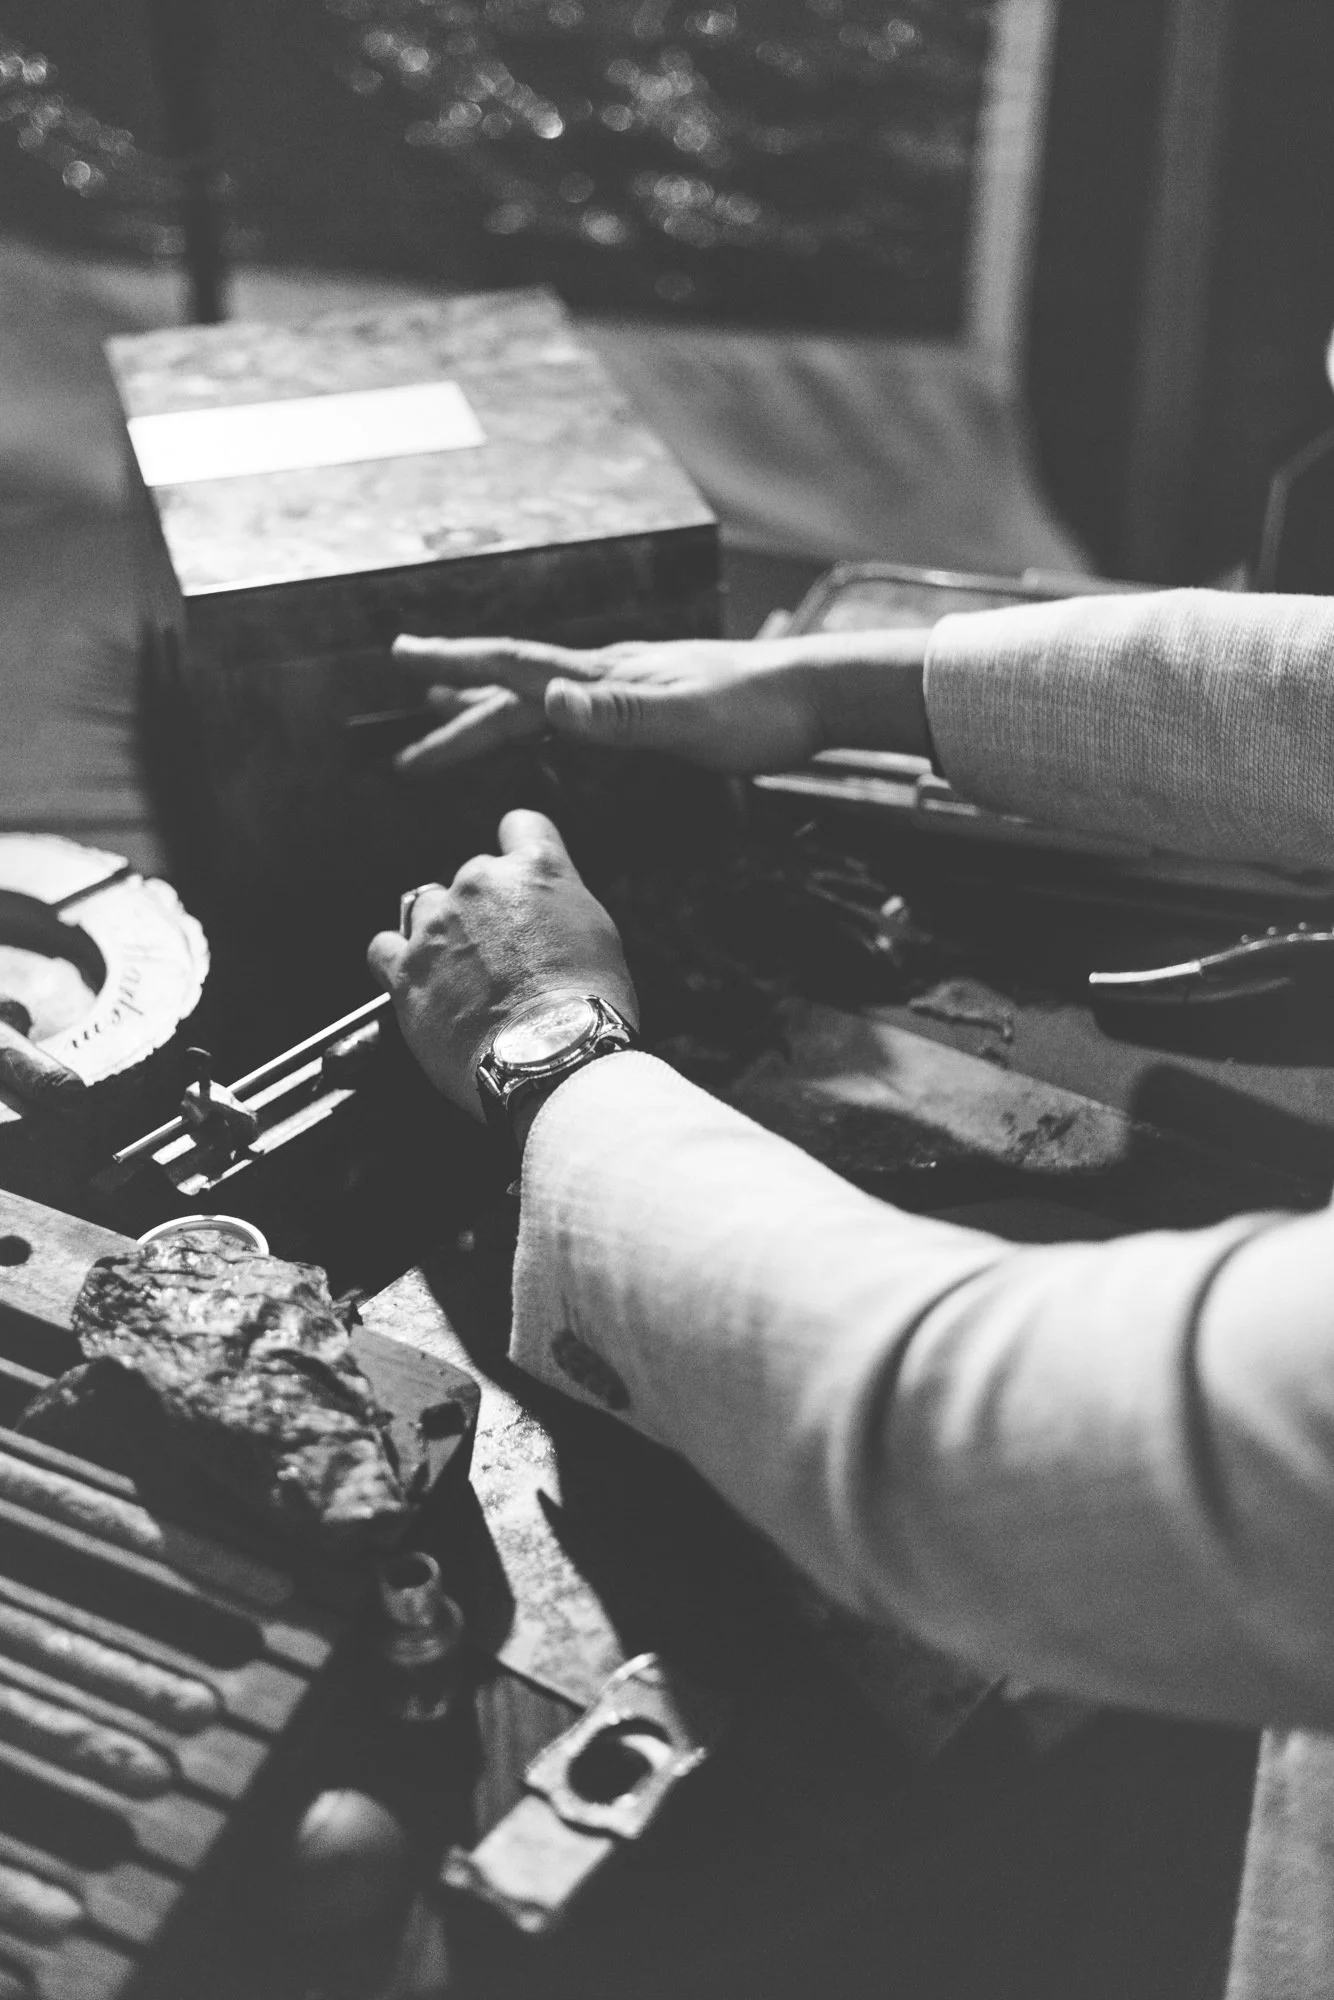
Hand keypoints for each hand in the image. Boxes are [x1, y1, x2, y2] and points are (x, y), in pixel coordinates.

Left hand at [367, 809, 636, 1120]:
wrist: (550, 1056)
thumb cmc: (586, 1005)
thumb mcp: (598, 934)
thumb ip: (561, 903)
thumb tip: (545, 909)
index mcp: (536, 868)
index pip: (520, 825)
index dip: (521, 852)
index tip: (521, 880)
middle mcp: (481, 883)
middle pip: (474, 876)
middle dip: (485, 909)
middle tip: (505, 956)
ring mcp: (438, 924)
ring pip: (428, 908)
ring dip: (443, 933)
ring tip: (464, 977)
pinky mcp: (406, 968)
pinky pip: (383, 947)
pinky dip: (398, 959)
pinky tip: (419, 980)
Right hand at [390, 634, 835, 778]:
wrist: (815, 694)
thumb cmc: (755, 710)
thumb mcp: (684, 719)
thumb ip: (617, 714)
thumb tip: (548, 703)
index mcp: (603, 676)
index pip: (513, 667)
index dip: (454, 664)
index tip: (401, 654)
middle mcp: (606, 675)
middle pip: (513, 691)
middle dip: (454, 711)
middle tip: (404, 738)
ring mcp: (628, 686)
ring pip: (539, 699)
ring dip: (488, 710)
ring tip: (445, 710)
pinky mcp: (651, 705)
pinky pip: (574, 712)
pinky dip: (538, 719)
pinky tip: (543, 721)